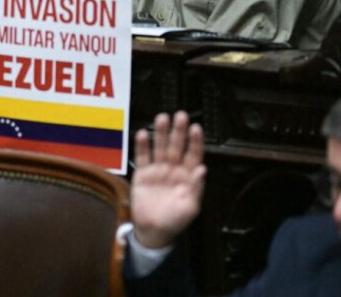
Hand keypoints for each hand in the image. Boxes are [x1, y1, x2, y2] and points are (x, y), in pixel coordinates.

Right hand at [131, 111, 205, 248]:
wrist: (153, 230)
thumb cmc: (175, 220)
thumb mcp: (191, 207)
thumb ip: (196, 188)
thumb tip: (202, 169)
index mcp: (189, 177)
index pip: (194, 155)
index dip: (195, 141)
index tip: (196, 128)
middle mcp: (174, 169)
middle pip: (177, 146)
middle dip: (179, 131)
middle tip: (180, 115)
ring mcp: (158, 170)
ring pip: (160, 147)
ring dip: (161, 133)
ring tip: (162, 118)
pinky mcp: (143, 173)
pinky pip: (143, 156)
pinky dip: (142, 145)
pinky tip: (144, 134)